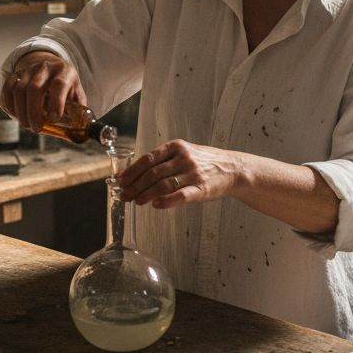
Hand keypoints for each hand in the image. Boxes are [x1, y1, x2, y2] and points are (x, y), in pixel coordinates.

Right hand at [0, 52, 85, 132]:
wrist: (50, 65)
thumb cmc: (66, 84)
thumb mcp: (76, 93)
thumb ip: (78, 110)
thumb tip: (79, 131)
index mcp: (64, 71)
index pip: (59, 84)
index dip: (56, 103)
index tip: (54, 119)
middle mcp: (45, 67)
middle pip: (35, 88)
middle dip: (34, 111)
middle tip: (36, 128)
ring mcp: (29, 69)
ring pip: (19, 89)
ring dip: (21, 111)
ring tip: (27, 125)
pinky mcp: (16, 74)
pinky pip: (7, 89)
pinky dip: (10, 105)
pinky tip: (17, 115)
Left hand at [118, 140, 245, 208]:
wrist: (232, 168)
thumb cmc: (203, 161)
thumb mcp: (182, 152)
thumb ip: (160, 160)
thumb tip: (132, 171)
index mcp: (176, 147)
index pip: (148, 159)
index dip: (132, 171)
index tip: (120, 181)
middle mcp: (184, 158)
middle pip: (152, 173)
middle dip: (135, 186)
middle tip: (124, 195)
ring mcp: (193, 173)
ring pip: (163, 185)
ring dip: (146, 194)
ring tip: (136, 201)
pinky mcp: (202, 189)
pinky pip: (181, 195)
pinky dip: (167, 201)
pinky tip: (156, 205)